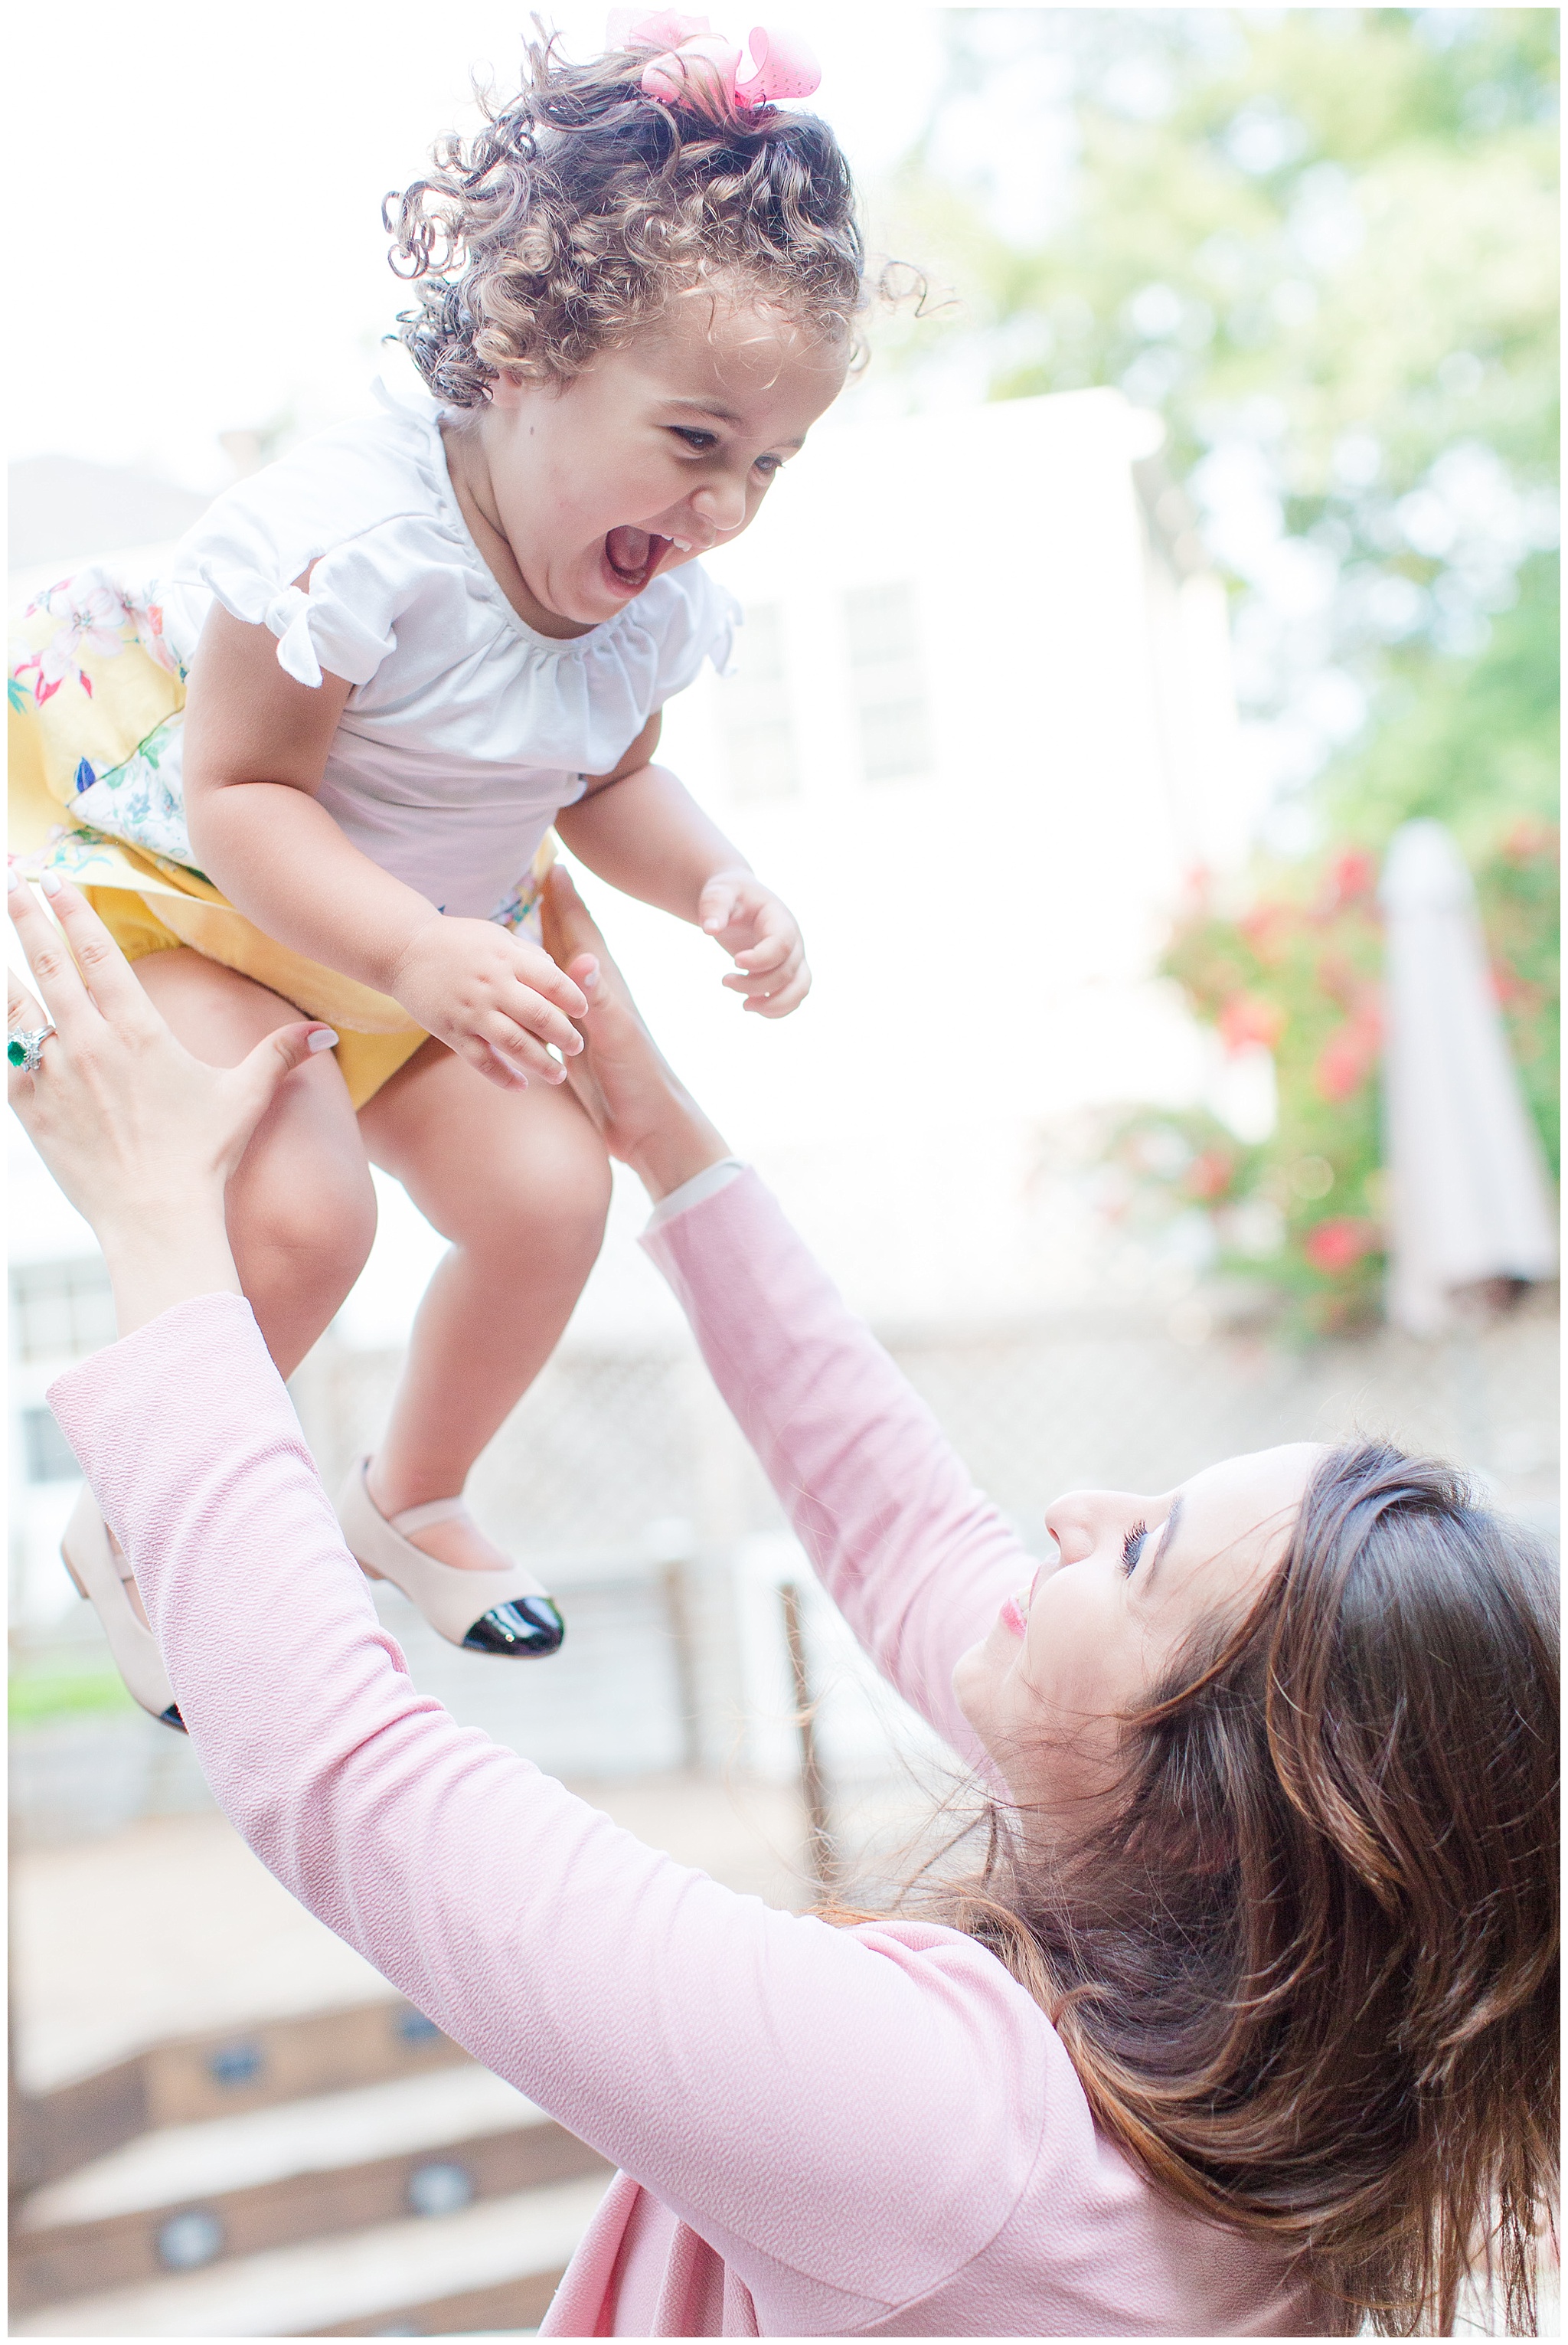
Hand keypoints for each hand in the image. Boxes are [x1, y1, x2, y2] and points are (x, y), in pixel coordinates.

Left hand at [8, 874, 335, 1327]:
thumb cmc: (203, 1158)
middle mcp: (89, 1043)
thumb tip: (327, 1032)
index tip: (56, 880)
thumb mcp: (245, 1097)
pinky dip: (2, 1032)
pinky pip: (6, 1057)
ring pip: (18, 1006)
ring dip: (7, 970)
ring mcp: (54, 1075)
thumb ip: (279, 1055)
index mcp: (139, 1031)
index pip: (98, 955)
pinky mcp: (30, 1108)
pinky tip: (1, 1016)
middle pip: (49, 964)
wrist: (156, 1218)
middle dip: (28, 918)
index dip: (76, 912)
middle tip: (13, 884)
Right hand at [388, 916, 587, 1089]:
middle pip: (539, 1016)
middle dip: (564, 1036)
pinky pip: (482, 1061)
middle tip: (577, 1048)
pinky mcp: (452, 1031)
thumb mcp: (497, 936)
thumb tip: (560, 973)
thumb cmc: (457, 940)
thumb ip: (529, 955)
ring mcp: (472, 1010)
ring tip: (559, 1075)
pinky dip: (503, 1077)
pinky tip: (521, 1086)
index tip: (584, 1012)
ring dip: (541, 1063)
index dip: (573, 999)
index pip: (552, 981)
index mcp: (507, 958)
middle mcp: (493, 985)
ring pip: (515, 1043)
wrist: (403, 949)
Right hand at [541, 867, 730, 1199]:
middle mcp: (596, 999)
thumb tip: (580, 959)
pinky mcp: (576, 1048)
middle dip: (555, 913)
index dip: (567, 902)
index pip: (582, 934)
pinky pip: (552, 1010)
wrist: (651, 1126)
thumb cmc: (640, 1080)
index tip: (555, 866)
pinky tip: (528, 993)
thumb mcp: (618, 1037)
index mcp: (605, 989)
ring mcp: (585, 1023)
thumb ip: (600, 999)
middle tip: (538, 878)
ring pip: (558, 977)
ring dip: (544, 950)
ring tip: (525, 925)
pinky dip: (540, 995)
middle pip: (570, 946)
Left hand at [697, 872, 810, 1017]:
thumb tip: (710, 929)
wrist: (739, 899)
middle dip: (754, 984)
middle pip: (786, 973)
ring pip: (799, 989)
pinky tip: (752, 1006)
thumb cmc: (730, 894)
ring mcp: (795, 957)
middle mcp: (794, 940)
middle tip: (724, 980)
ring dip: (773, 1004)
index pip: (781, 945)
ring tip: (744, 1005)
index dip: (760, 960)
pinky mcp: (789, 971)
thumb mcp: (718, 893)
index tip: (734, 962)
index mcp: (780, 919)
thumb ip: (714, 907)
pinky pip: (794, 996)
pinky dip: (777, 1009)